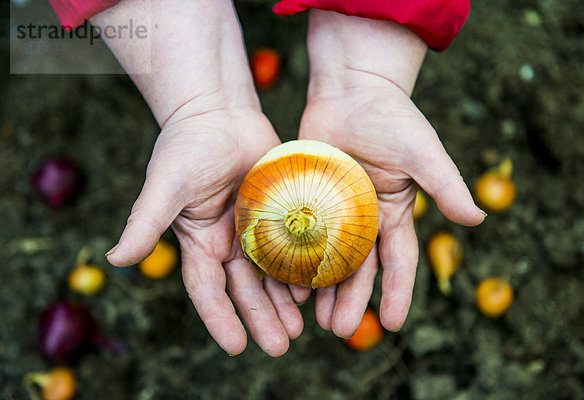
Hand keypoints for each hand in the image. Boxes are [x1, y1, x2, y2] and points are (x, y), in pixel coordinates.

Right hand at [106, 101, 304, 355]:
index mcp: (200, 243)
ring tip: (301, 329)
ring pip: (271, 274)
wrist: (218, 112)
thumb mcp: (166, 184)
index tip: (236, 347)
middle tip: (282, 346)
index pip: (208, 290)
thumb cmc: (187, 145)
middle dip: (261, 319)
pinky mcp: (278, 213)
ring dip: (284, 302)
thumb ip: (145, 221)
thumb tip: (115, 259)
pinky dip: (301, 267)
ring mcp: (254, 230)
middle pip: (245, 290)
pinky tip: (316, 286)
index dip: (220, 319)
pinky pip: (293, 245)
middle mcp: (227, 243)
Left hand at [296, 10, 484, 337]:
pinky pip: (300, 233)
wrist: (352, 88)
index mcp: (395, 213)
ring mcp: (334, 210)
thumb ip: (446, 185)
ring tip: (310, 319)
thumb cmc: (392, 117)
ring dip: (322, 289)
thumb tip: (478, 220)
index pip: (399, 262)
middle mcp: (365, 218)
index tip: (390, 324)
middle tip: (337, 330)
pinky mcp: (307, 198)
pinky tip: (284, 280)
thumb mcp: (423, 152)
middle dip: (351, 301)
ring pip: (327, 258)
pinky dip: (295, 258)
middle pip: (359, 269)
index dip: (397, 293)